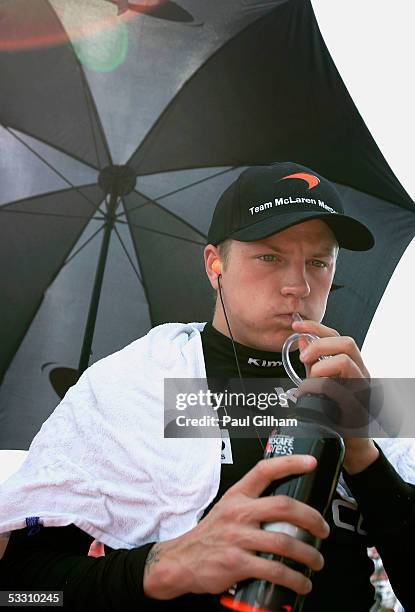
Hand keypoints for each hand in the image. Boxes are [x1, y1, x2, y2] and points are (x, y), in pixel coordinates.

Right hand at [143, 454, 328, 598]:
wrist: (181, 561)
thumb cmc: (211, 535)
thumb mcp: (227, 509)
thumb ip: (252, 505)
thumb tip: (288, 510)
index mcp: (237, 496)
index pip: (265, 470)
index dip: (290, 463)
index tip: (311, 462)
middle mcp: (238, 512)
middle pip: (284, 506)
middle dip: (312, 518)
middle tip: (323, 530)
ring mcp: (237, 537)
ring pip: (284, 542)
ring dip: (308, 554)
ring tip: (317, 561)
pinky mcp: (236, 563)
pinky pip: (274, 570)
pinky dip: (294, 578)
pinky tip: (301, 582)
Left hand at [291, 319, 378, 473]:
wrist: (351, 443)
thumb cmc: (336, 412)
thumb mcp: (321, 380)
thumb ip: (313, 361)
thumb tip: (301, 338)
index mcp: (350, 363)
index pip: (336, 336)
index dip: (316, 327)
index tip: (296, 325)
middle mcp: (360, 371)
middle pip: (347, 342)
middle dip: (320, 345)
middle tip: (303, 357)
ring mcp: (363, 387)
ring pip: (347, 361)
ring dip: (322, 367)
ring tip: (310, 379)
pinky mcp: (360, 404)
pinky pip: (343, 389)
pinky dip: (323, 388)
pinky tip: (312, 395)